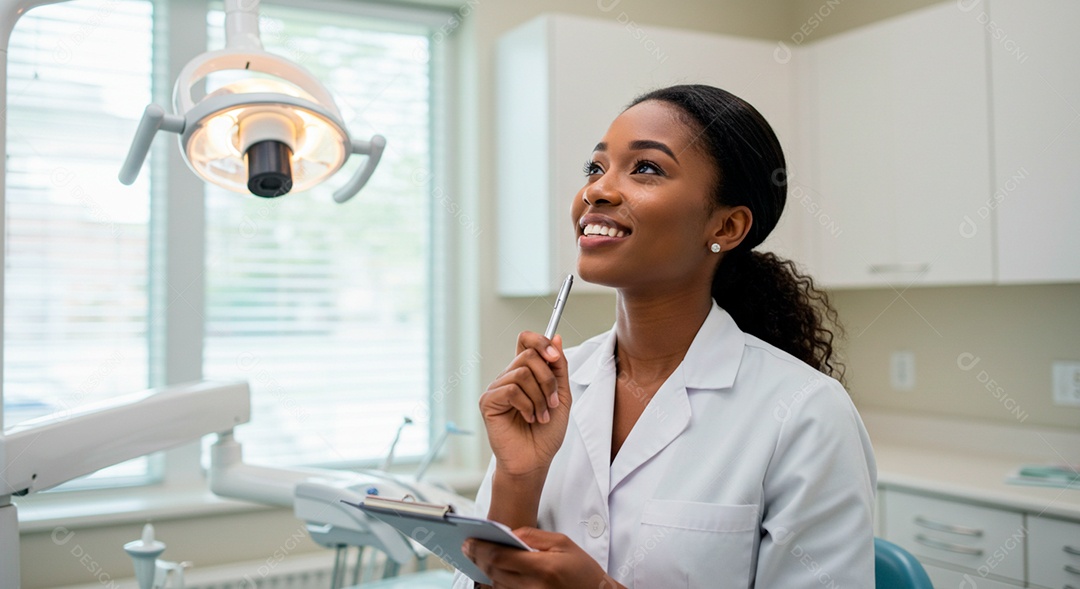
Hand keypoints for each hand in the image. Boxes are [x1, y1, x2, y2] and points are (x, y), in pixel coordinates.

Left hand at [463, 527, 624, 588]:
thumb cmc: (582, 570)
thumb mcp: (563, 543)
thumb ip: (532, 536)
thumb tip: (508, 533)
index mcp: (542, 568)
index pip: (500, 558)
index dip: (480, 549)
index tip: (469, 541)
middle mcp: (534, 588)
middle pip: (494, 572)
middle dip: (478, 558)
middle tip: (467, 547)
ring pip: (496, 586)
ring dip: (484, 571)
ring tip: (477, 557)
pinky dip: (495, 584)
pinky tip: (491, 575)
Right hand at [479, 331, 571, 477]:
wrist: (535, 460)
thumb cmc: (546, 433)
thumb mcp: (561, 396)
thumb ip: (558, 368)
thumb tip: (556, 338)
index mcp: (525, 373)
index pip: (525, 341)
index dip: (540, 341)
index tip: (555, 356)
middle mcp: (509, 377)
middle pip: (528, 356)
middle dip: (548, 379)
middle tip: (553, 402)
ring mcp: (496, 389)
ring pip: (521, 373)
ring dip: (539, 397)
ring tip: (542, 415)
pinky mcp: (488, 402)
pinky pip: (511, 390)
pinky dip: (527, 405)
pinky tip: (529, 418)